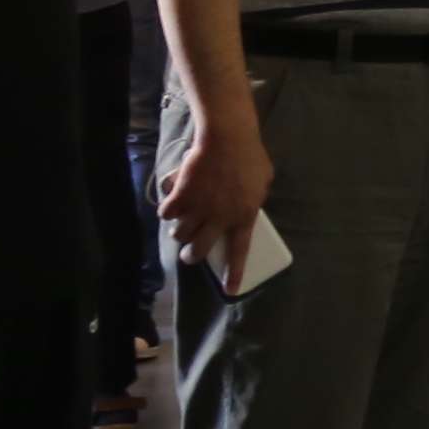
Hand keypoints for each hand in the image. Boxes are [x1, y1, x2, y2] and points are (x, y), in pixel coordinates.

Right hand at [160, 98, 271, 287]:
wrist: (227, 138)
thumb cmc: (250, 157)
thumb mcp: (263, 182)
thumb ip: (254, 199)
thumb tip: (247, 207)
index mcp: (243, 216)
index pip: (239, 252)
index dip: (233, 273)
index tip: (230, 290)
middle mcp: (218, 218)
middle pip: (198, 250)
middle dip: (191, 256)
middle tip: (190, 254)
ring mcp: (198, 207)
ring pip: (179, 234)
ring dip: (179, 232)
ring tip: (182, 226)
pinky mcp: (180, 195)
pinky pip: (166, 212)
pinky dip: (167, 210)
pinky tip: (170, 204)